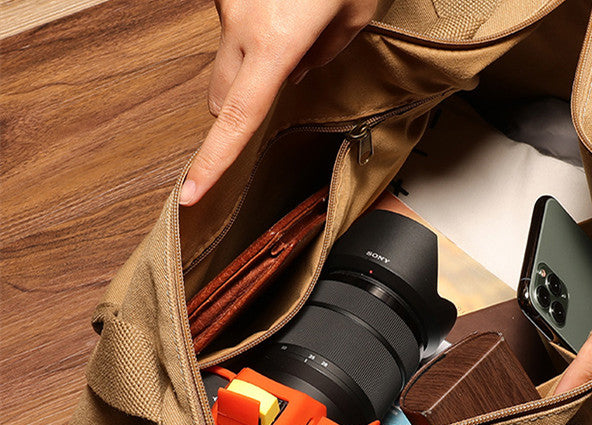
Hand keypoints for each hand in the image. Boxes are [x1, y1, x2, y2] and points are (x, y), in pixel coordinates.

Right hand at [180, 0, 377, 205]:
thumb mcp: (355, 13)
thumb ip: (323, 54)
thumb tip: (298, 70)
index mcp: (275, 41)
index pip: (236, 120)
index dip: (212, 162)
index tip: (190, 193)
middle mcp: (240, 22)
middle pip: (221, 95)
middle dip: (241, 108)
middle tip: (279, 92)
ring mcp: (228, 0)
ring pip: (226, 59)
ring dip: (251, 64)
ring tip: (294, 29)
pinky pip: (233, 23)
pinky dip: (254, 29)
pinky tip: (284, 7)